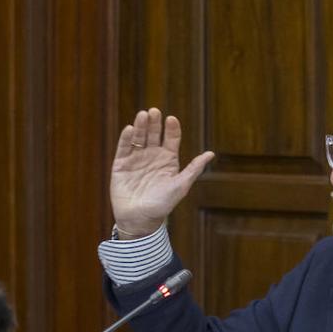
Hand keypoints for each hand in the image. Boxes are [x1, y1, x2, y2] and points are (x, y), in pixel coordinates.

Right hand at [110, 108, 214, 237]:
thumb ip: (194, 169)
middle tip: (154, 111)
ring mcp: (136, 159)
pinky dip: (126, 138)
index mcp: (168, 160)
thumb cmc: (162, 205)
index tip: (172, 120)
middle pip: (153, 134)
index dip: (172, 129)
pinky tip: (130, 129)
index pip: (171, 138)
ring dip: (141, 126)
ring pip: (139, 138)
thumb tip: (211, 154)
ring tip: (143, 115)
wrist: (140, 220)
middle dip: (154, 123)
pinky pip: (124, 148)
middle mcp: (152, 156)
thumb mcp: (180, 186)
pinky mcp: (121, 164)